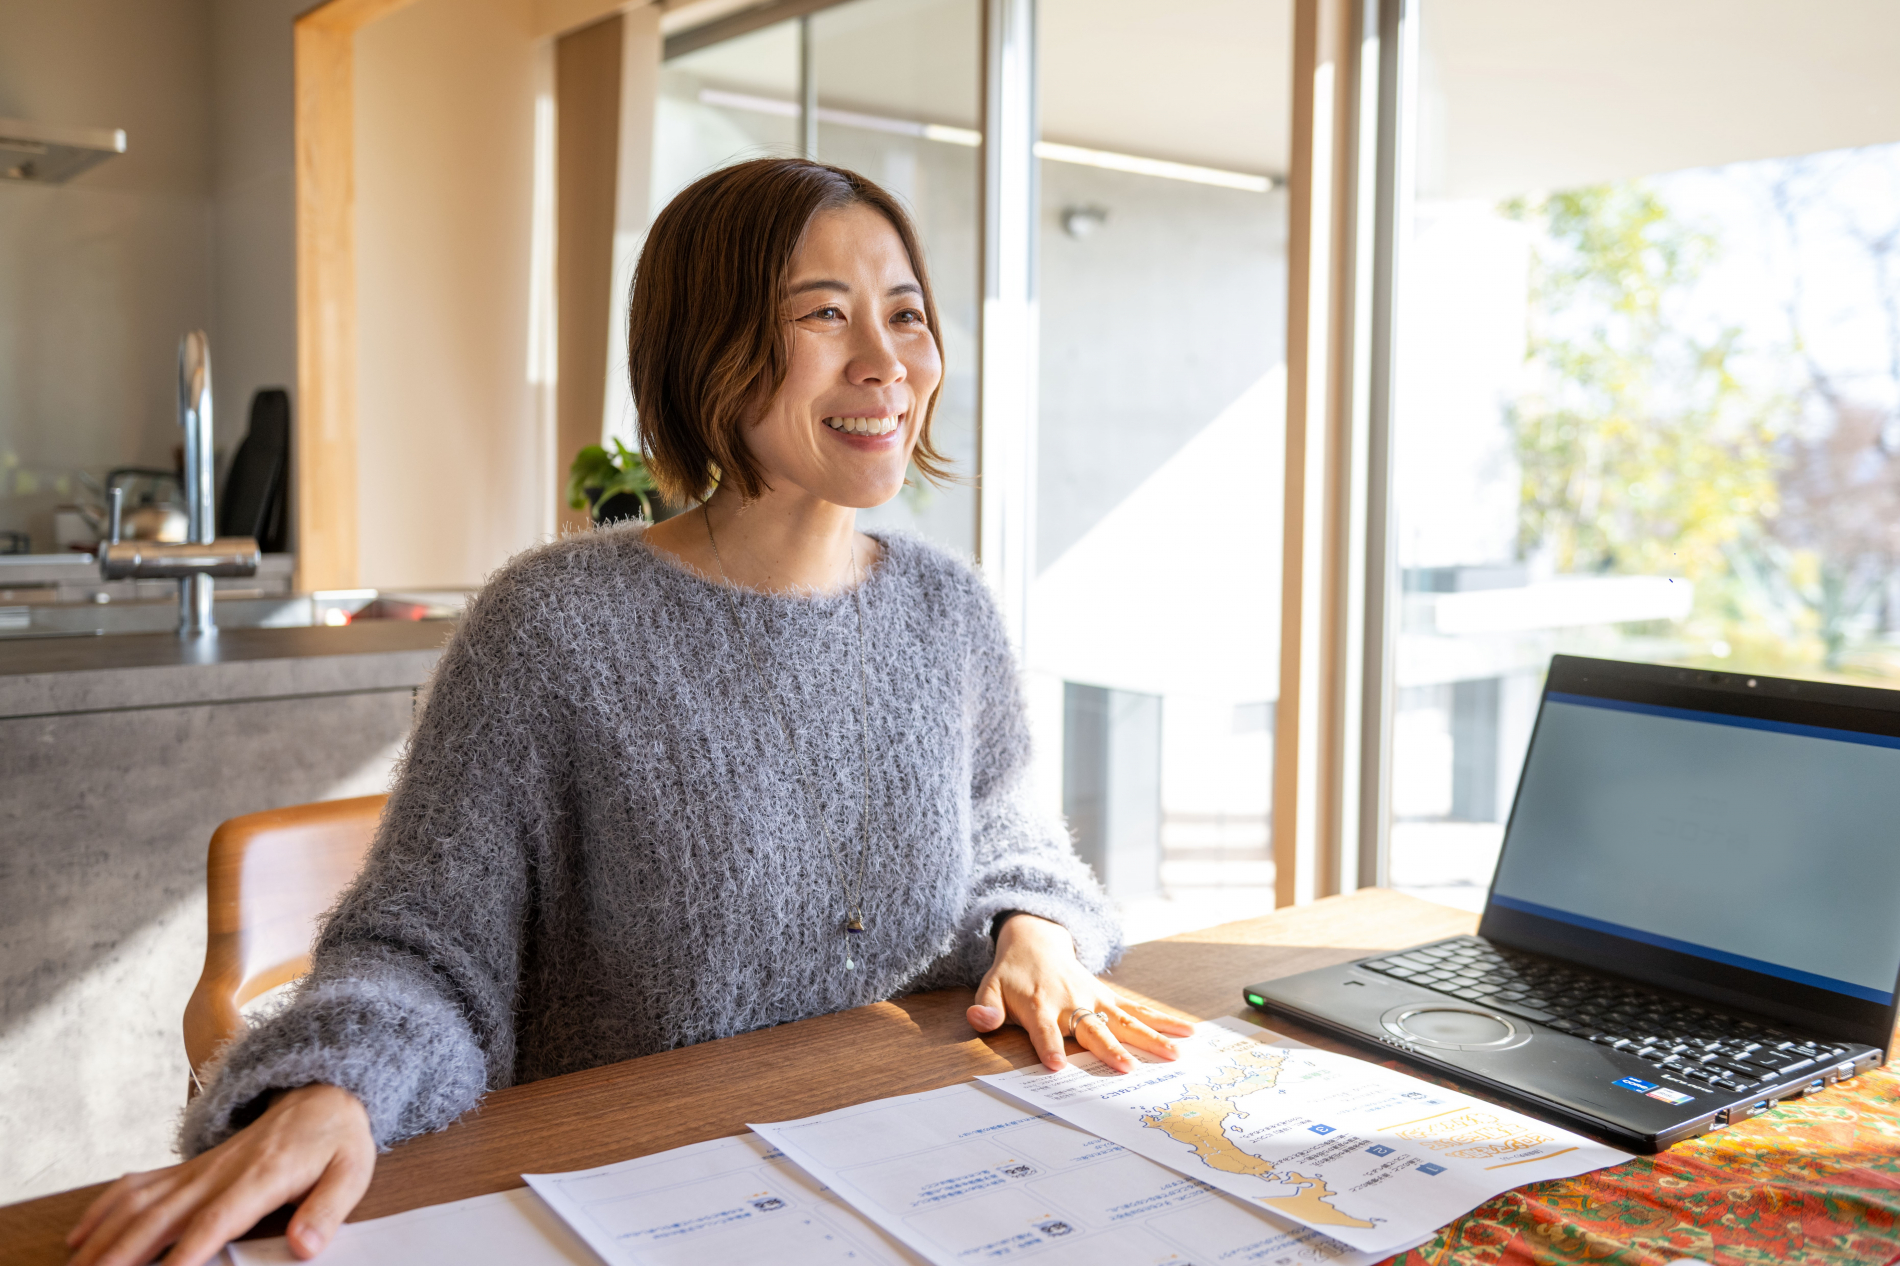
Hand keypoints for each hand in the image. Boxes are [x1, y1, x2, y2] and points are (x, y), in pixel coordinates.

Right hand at [67, 1083, 374, 1265]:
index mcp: (262, 1177)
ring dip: (103, 1237)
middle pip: (162, 1216)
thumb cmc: (338, 1140)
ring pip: (140, 1203)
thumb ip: (327, 1210)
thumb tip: (306, 1246)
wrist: (323, 1093)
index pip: (216, 1221)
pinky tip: (81, 1235)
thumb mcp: (351, 1172)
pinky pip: (138, 1185)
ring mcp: (200, 1168)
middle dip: (122, 1253)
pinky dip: (104, 1209)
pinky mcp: (190, 1167)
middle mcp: (221, 1171)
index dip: (185, 1254)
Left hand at [967, 913, 1194, 1072]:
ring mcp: (1096, 999)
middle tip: (1128, 1068)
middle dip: (1109, 1048)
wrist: (1036, 941)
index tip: (1057, 1067)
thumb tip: (980, 1021)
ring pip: (1126, 1019)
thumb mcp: (989, 988)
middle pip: (1092, 1028)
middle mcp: (1072, 1002)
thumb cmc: (1012, 975)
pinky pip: (1139, 1009)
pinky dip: (1163, 1020)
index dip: (1049, 1047)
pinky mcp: (1110, 997)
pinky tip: (1188, 1032)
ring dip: (1150, 1036)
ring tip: (1175, 1054)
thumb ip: (986, 1008)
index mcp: (1040, 1005)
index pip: (1043, 1030)